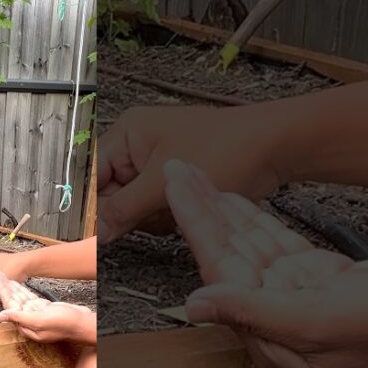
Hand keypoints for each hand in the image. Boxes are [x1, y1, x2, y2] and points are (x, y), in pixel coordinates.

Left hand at [0, 270, 95, 344]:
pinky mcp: (43, 308)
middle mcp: (28, 320)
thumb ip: (20, 318)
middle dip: (3, 286)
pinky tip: (15, 284)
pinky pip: (28, 298)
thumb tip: (0, 316)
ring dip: (10, 286)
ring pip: (19, 298)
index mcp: (25, 324)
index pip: (8, 305)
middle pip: (11, 300)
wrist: (83, 323)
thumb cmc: (66, 325)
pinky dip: (21, 290)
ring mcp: (35, 313)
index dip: (1, 290)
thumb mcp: (41, 321)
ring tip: (2, 276)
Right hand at [101, 105, 285, 242]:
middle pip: (111, 195)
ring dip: (153, 215)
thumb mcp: (166, 184)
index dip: (95, 206)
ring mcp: (156, 165)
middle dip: (133, 210)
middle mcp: (137, 147)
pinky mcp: (175, 182)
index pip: (91, 177)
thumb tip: (98, 233)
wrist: (276, 148)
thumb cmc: (227, 150)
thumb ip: (124, 209)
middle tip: (155, 210)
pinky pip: (156, 208)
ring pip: (134, 207)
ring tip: (178, 206)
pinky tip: (187, 210)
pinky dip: (169, 215)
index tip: (102, 231)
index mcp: (127, 134)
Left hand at [165, 159, 367, 367]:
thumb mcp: (321, 323)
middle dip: (199, 210)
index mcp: (266, 335)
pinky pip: (276, 246)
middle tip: (175, 169)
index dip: (195, 225)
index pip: (218, 271)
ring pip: (249, 246)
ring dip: (222, 211)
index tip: (174, 189)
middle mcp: (273, 317)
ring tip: (195, 177)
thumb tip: (194, 305)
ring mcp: (296, 296)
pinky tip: (233, 201)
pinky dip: (255, 221)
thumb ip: (254, 312)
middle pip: (226, 254)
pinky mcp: (319, 280)